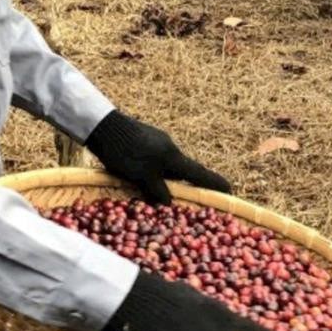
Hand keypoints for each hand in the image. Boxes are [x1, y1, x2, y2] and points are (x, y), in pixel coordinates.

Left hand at [83, 111, 229, 204]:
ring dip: (170, 182)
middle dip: (192, 186)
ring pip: (169, 168)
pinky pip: (156, 163)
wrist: (102, 125)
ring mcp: (157, 144)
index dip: (216, 185)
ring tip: (164, 197)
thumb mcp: (141, 175)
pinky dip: (156, 175)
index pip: (201, 174)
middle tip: (197, 200)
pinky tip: (144, 181)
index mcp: (173, 157)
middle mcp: (169, 149)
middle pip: (186, 172)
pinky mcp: (144, 142)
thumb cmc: (123, 151)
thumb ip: (158, 190)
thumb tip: (170, 204)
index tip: (229, 193)